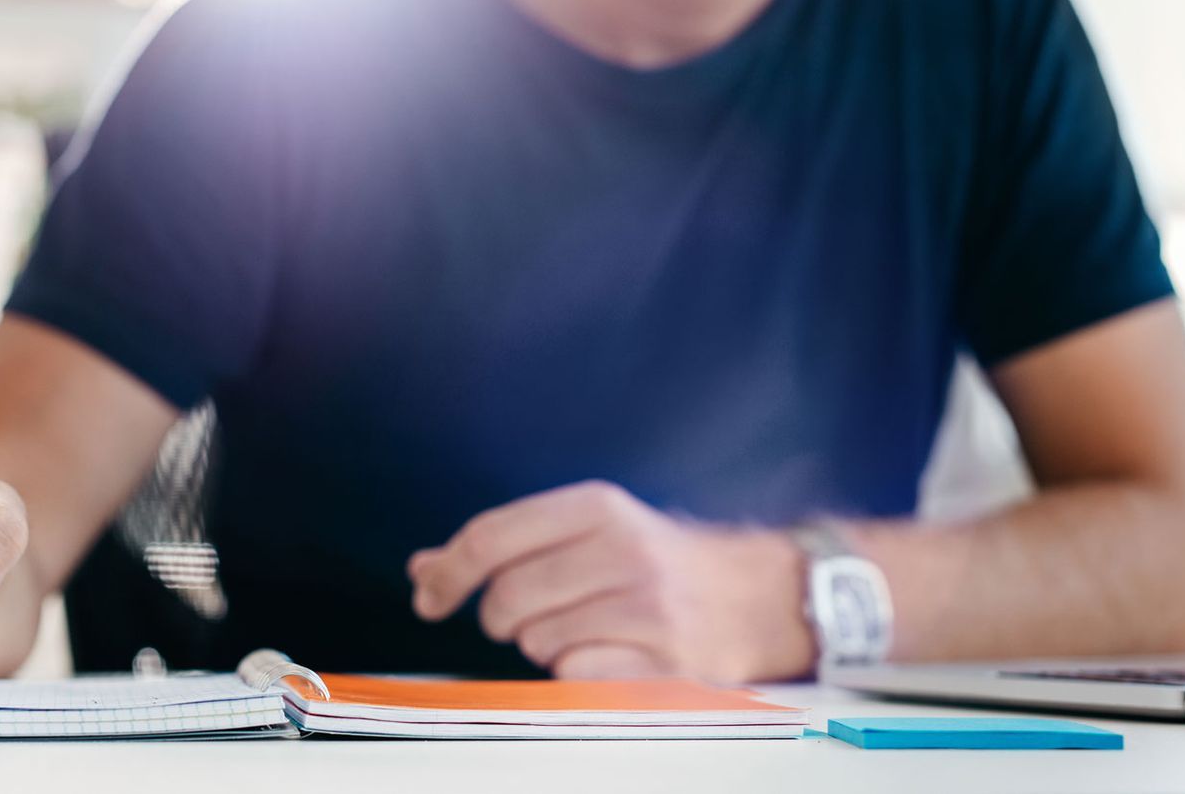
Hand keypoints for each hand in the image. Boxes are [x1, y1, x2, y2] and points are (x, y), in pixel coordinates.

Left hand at [406, 481, 814, 682]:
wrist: (761, 594)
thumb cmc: (658, 562)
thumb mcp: (592, 530)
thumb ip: (506, 545)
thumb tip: (423, 571)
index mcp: (599, 506)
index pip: (493, 535)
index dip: (449, 572)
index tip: (430, 598)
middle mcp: (624, 548)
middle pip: (507, 597)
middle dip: (505, 617)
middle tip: (536, 614)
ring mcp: (648, 607)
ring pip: (538, 642)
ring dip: (546, 647)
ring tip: (588, 629)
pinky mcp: (666, 661)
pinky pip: (574, 678)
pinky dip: (576, 675)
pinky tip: (608, 656)